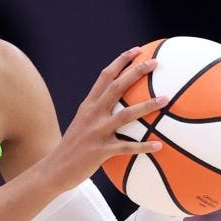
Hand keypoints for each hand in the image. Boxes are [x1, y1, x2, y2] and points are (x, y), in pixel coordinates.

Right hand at [45, 47, 167, 190]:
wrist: (55, 169)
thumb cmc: (73, 147)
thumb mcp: (82, 124)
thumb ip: (98, 113)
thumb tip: (122, 106)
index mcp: (88, 106)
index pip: (105, 77)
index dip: (120, 62)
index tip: (137, 51)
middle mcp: (92, 115)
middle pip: (116, 88)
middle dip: (135, 73)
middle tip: (155, 62)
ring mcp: (96, 132)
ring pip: (125, 115)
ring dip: (147, 106)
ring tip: (166, 99)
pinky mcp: (100, 151)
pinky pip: (127, 148)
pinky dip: (144, 146)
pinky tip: (159, 145)